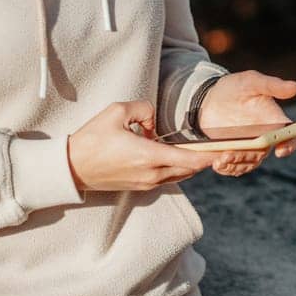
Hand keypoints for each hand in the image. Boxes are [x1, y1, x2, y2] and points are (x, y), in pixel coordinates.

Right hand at [65, 100, 220, 192]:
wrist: (71, 168)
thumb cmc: (92, 139)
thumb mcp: (116, 112)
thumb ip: (143, 109)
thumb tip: (153, 120)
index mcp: (148, 156)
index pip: (188, 159)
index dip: (209, 156)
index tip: (225, 152)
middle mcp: (151, 174)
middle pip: (189, 169)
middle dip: (204, 159)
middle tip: (218, 148)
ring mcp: (146, 183)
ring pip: (179, 175)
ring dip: (189, 163)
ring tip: (197, 149)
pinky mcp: (139, 186)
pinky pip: (167, 178)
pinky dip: (176, 168)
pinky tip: (174, 155)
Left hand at [197, 70, 295, 172]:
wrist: (209, 98)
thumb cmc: (235, 87)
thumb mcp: (251, 81)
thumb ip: (271, 85)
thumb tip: (295, 87)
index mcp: (275, 120)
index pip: (292, 135)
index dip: (291, 144)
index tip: (280, 150)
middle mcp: (266, 137)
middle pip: (265, 153)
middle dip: (250, 156)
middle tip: (232, 153)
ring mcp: (250, 148)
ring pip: (249, 163)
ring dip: (237, 164)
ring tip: (221, 159)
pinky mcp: (235, 154)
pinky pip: (235, 167)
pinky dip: (227, 168)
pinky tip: (216, 163)